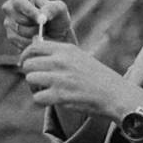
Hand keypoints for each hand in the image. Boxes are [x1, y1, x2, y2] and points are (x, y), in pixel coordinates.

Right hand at [2, 0, 71, 52]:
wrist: (58, 37)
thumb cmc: (58, 19)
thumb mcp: (59, 10)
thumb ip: (51, 9)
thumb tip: (41, 16)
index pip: (19, 1)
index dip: (29, 11)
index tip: (41, 20)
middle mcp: (10, 7)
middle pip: (18, 18)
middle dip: (35, 25)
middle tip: (45, 25)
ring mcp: (8, 22)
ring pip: (19, 30)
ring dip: (34, 34)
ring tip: (43, 32)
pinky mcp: (10, 36)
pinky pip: (18, 40)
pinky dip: (31, 41)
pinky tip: (38, 38)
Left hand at [18, 36, 139, 124]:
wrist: (116, 94)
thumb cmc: (96, 77)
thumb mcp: (79, 57)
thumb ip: (57, 52)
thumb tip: (33, 41)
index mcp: (66, 50)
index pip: (34, 46)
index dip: (26, 56)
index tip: (27, 63)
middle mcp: (61, 61)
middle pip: (28, 64)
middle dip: (30, 73)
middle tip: (40, 81)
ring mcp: (60, 78)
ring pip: (30, 79)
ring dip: (36, 87)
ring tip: (48, 90)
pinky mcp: (60, 95)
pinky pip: (37, 97)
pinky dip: (43, 100)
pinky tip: (54, 100)